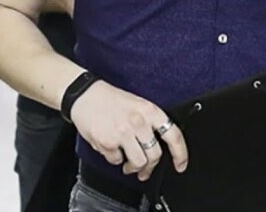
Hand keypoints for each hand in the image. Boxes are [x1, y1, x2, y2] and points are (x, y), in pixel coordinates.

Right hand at [70, 80, 187, 181]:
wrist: (85, 94)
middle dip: (150, 167)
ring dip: (134, 168)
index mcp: (149, 111)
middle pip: (155, 155)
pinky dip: (114, 159)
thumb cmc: (110, 99)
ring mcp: (123, 133)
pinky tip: (111, 150)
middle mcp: (139, 122)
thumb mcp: (137, 104)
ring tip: (129, 165)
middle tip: (145, 170)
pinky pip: (116, 161)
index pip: (173, 136)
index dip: (180, 154)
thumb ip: (150, 124)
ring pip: (138, 163)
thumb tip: (159, 147)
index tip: (180, 165)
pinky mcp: (108, 142)